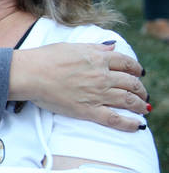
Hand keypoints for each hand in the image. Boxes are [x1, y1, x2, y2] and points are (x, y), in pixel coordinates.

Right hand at [8, 41, 148, 131]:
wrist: (29, 74)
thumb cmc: (45, 58)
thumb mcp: (73, 46)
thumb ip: (95, 48)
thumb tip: (112, 48)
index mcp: (99, 59)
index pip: (127, 63)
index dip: (136, 68)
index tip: (138, 73)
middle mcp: (102, 76)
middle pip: (131, 83)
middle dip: (140, 88)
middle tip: (141, 92)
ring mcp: (97, 94)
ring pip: (127, 100)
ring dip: (139, 104)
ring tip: (142, 107)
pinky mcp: (87, 110)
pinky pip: (114, 119)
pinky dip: (129, 124)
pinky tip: (138, 126)